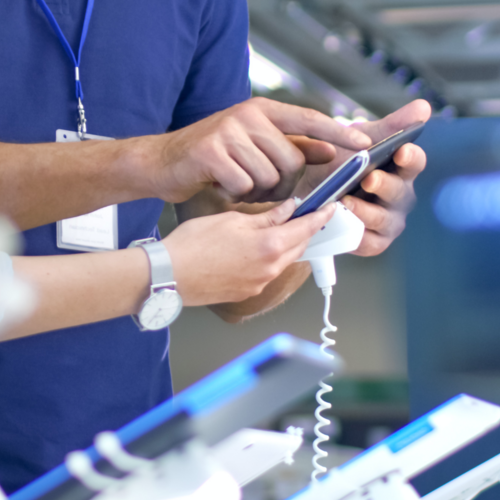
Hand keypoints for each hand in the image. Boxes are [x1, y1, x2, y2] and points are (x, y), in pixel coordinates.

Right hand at [147, 98, 371, 205]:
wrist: (161, 163)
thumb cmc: (213, 158)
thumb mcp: (253, 146)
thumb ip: (291, 146)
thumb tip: (328, 150)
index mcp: (263, 110)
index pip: (309, 119)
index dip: (338, 132)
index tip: (365, 143)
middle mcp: (248, 115)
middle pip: (292, 161)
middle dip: (281, 184)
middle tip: (259, 186)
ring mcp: (228, 131)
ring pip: (269, 176)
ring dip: (257, 191)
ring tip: (237, 183)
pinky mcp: (210, 151)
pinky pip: (244, 185)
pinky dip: (236, 194)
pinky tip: (222, 186)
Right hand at [162, 199, 333, 305]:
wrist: (169, 276)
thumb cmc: (193, 245)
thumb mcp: (233, 220)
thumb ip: (266, 217)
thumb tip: (289, 210)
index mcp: (270, 246)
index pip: (306, 228)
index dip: (321, 216)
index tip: (330, 207)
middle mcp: (270, 269)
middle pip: (299, 246)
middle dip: (305, 230)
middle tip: (307, 214)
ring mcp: (259, 284)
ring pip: (284, 260)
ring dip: (287, 244)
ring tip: (280, 228)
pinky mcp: (246, 291)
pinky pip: (268, 271)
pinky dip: (270, 257)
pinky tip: (256, 247)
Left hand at [294, 100, 431, 257]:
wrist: (311, 188)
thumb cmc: (345, 162)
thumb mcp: (362, 139)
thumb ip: (391, 126)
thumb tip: (424, 106)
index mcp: (401, 169)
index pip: (414, 162)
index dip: (410, 157)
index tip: (402, 150)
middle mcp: (399, 196)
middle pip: (399, 192)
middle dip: (385, 185)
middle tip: (369, 178)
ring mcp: (388, 220)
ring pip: (384, 219)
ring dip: (366, 211)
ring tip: (347, 201)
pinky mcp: (374, 241)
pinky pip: (369, 242)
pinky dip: (356, 234)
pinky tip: (344, 224)